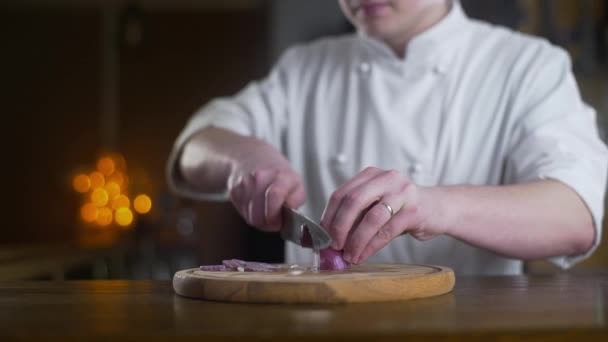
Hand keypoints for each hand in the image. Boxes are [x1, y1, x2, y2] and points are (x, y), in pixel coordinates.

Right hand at [227, 148, 305, 231]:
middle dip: (269, 223)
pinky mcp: (234, 191)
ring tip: (267, 210)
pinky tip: (257, 204)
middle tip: (276, 218)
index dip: (277, 216)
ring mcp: (244, 184)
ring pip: (251, 218)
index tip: (280, 221)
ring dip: (260, 219)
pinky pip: (243, 213)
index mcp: (280, 175)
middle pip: (260, 216)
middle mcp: (260, 178)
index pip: (274, 196)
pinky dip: (251, 213)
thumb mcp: (296, 183)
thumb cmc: (277, 173)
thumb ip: (295, 200)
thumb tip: (289, 212)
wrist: (251, 156)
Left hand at [320, 167, 440, 263]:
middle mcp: (386, 178)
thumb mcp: (378, 204)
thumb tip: (331, 239)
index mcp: (371, 175)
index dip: (329, 216)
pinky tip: (364, 255)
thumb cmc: (402, 209)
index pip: (341, 193)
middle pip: (353, 201)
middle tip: (334, 246)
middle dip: (340, 227)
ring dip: (356, 240)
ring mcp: (402, 192)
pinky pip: (387, 230)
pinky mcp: (415, 210)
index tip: (323, 236)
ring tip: (349, 255)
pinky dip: (372, 245)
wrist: (440, 209)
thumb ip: (357, 215)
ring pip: (371, 217)